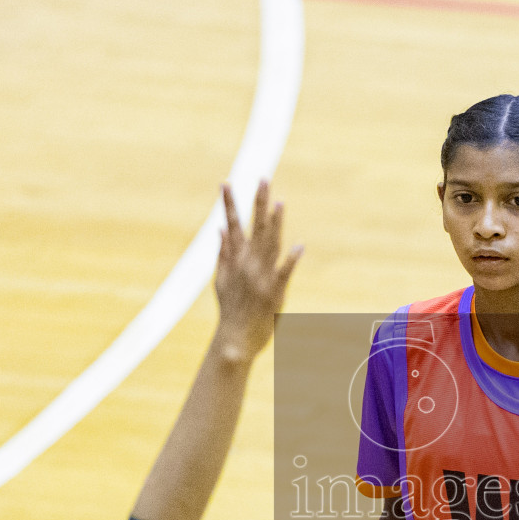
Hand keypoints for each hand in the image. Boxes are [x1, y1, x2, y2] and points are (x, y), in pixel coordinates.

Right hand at [213, 179, 302, 363]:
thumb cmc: (230, 310)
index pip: (232, 225)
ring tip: (280, 203)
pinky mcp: (275, 293)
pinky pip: (284, 274)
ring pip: (270, 244)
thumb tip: (220, 229)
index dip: (229, 204)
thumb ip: (222, 253)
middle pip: (255, 227)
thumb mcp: (219, 280)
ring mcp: (261, 277)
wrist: (235, 339)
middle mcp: (248, 264)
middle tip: (263, 180)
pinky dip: (291, 261)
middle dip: (258, 203)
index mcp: (235, 260)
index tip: (225, 182)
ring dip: (275, 224)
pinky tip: (299, 247)